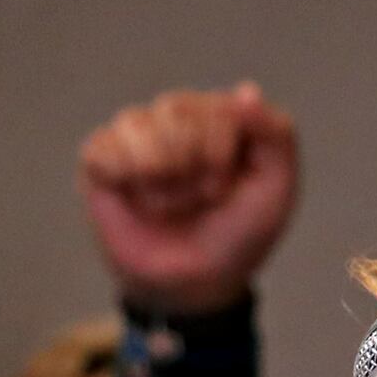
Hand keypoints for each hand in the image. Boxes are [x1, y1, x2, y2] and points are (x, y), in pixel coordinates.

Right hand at [79, 83, 298, 314]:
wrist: (194, 285)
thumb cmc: (237, 234)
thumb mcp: (276, 189)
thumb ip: (277, 134)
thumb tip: (245, 91)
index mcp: (223, 113)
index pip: (219, 107)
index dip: (220, 158)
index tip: (226, 191)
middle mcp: (178, 113)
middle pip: (176, 109)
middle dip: (191, 169)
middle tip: (198, 200)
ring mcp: (137, 132)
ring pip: (137, 123)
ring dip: (159, 180)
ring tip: (167, 204)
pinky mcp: (100, 157)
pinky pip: (101, 148)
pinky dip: (122, 178)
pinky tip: (134, 197)